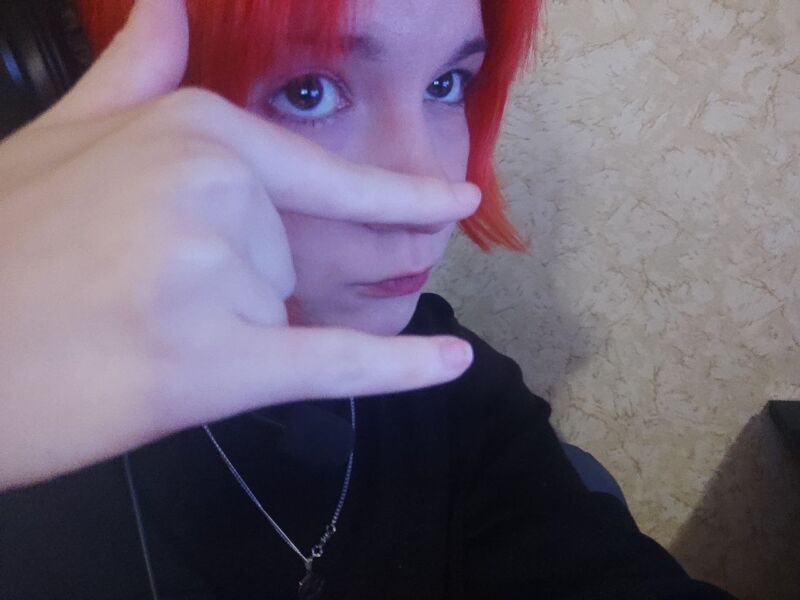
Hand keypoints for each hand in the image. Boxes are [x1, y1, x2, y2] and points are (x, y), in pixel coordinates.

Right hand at [0, 0, 477, 490]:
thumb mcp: (57, 141)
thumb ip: (131, 79)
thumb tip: (169, 6)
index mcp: (189, 131)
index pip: (316, 175)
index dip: (391, 195)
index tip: (453, 200)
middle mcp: (212, 187)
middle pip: (283, 256)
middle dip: (224, 286)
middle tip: (129, 295)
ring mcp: (213, 271)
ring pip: (275, 312)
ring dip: (215, 331)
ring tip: (127, 327)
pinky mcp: (213, 362)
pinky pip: (332, 362)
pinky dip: (398, 370)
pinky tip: (451, 366)